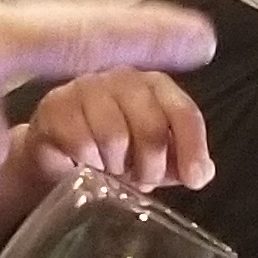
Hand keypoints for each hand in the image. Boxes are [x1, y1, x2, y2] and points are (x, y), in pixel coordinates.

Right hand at [21, 70, 213, 194]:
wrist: (58, 157)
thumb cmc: (112, 153)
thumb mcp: (154, 160)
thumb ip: (181, 163)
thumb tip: (200, 173)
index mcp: (155, 86)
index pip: (183, 112)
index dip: (192, 148)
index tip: (194, 180)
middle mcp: (123, 78)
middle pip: (151, 126)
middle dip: (150, 165)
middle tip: (143, 180)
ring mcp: (87, 87)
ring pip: (114, 136)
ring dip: (115, 166)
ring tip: (111, 169)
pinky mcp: (56, 106)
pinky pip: (81, 143)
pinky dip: (88, 163)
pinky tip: (87, 163)